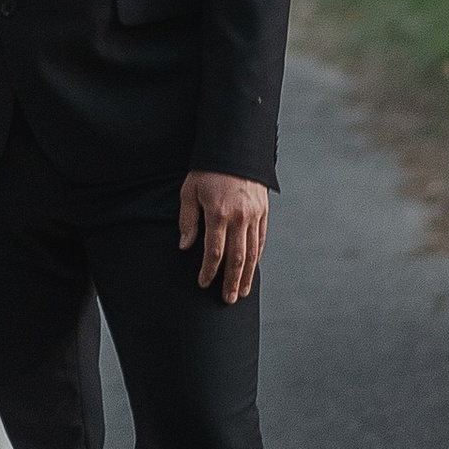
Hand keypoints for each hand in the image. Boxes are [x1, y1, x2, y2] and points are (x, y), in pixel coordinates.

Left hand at [178, 171, 268, 304]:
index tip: (203, 283)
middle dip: (231, 281)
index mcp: (218, 213)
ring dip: (246, 275)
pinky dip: (257, 257)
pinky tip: (251, 269)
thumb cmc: (207, 170)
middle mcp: (239, 217)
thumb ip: (188, 220)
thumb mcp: (190, 190)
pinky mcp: (263, 211)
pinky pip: (261, 239)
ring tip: (241, 292)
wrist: (235, 148)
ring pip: (252, 252)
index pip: (214, 252)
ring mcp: (254, 215)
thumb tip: (185, 246)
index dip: (208, 271)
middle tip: (227, 299)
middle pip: (236, 258)